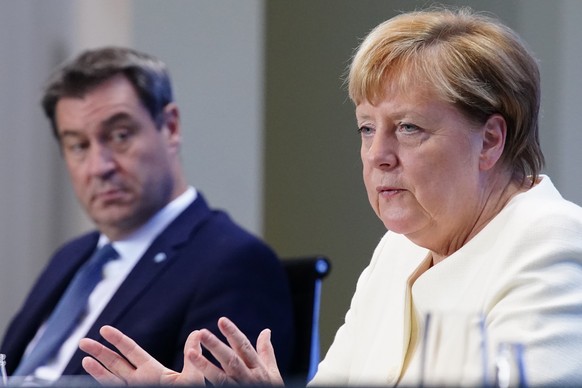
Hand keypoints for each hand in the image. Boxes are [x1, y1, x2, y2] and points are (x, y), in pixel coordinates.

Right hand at [79, 325, 204, 385]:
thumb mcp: (192, 374)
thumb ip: (191, 354)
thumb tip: (197, 333)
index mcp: (152, 370)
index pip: (131, 351)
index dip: (117, 340)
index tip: (104, 329)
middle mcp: (139, 380)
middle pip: (115, 362)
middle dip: (99, 352)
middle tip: (83, 341)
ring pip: (111, 379)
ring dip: (97, 370)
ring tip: (85, 358)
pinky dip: (102, 385)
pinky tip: (91, 379)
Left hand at [188, 317, 283, 385]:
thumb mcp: (271, 371)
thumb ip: (266, 351)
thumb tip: (266, 331)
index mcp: (258, 368)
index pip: (244, 347)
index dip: (232, 333)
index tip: (221, 320)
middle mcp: (249, 378)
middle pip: (231, 360)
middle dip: (216, 346)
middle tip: (202, 332)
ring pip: (220, 377)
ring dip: (204, 365)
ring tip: (190, 353)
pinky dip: (206, 383)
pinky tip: (192, 380)